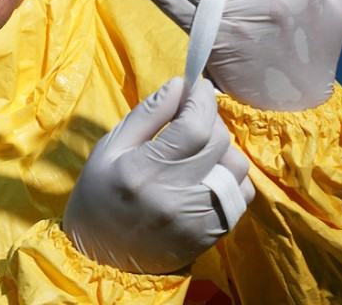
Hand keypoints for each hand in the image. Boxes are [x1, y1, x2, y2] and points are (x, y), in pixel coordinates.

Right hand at [63, 77, 253, 273]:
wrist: (101, 257)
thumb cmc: (100, 194)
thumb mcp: (110, 147)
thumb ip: (148, 114)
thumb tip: (181, 84)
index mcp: (142, 172)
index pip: (193, 127)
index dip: (202, 99)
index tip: (199, 86)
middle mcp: (175, 197)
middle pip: (218, 143)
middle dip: (211, 117)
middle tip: (194, 113)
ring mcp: (197, 221)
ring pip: (237, 167)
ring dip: (223, 148)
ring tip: (201, 146)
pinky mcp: (211, 236)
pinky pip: (242, 195)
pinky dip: (232, 177)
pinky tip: (210, 174)